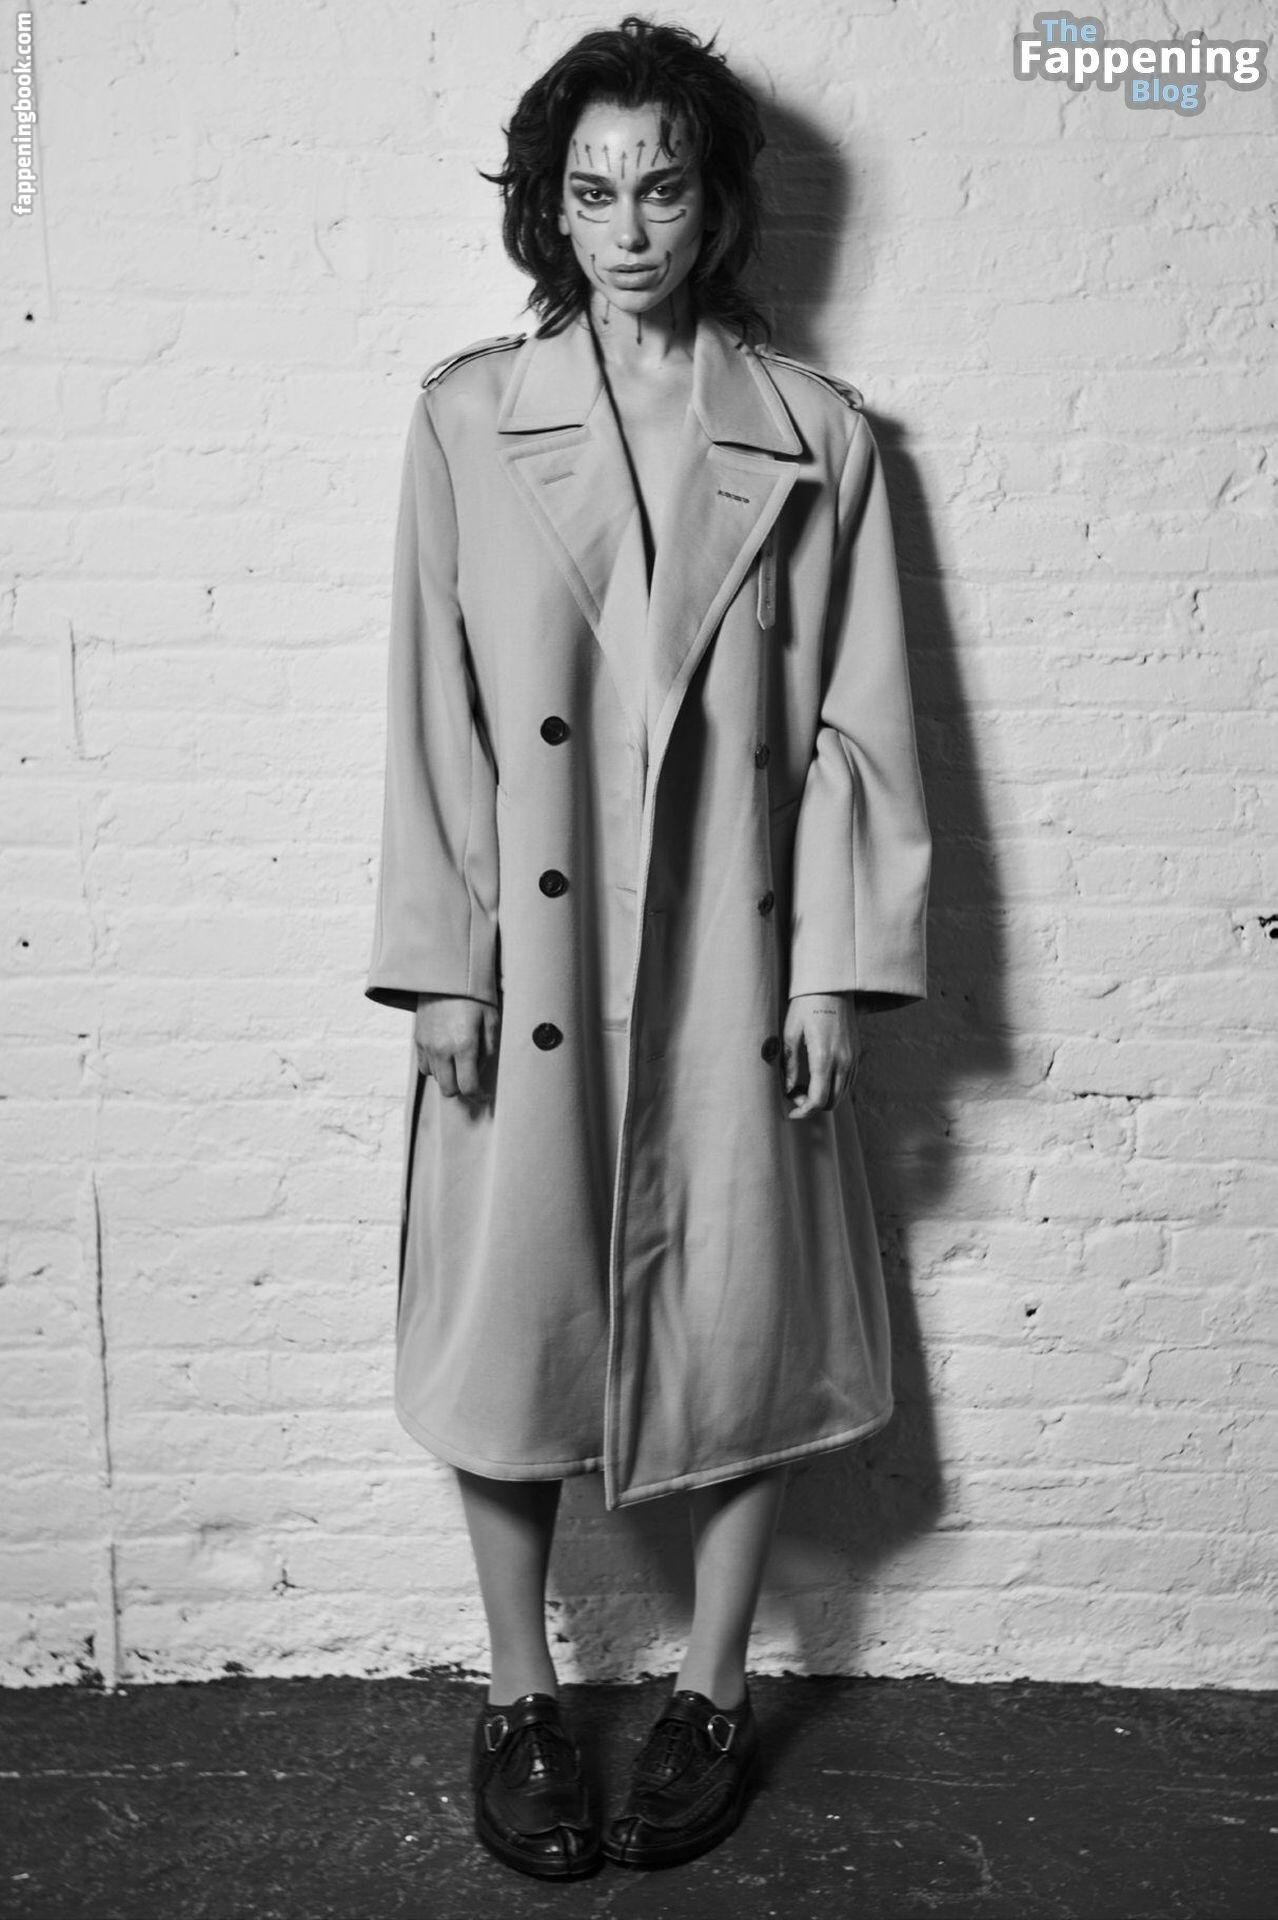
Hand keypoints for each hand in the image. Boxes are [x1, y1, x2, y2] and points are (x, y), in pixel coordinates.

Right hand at [414, 995, 499, 1102]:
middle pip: (449, 1089)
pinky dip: (435, 1067)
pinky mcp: (418, 1039)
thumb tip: (481, 1071)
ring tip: (459, 1063)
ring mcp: (427, 1046)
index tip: (484, 1095)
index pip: (468, 1086)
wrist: (445, 974)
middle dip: (462, 1089)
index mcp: (464, 1045)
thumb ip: (489, 1050)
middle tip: (471, 1080)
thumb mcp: (491, 1020)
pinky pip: (425, 1066)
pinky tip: (446, 1056)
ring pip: (436, 1079)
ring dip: (448, 1077)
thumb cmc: (474, 996)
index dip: (478, 1096)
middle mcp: (443, 1049)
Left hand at [782, 993, 859, 1117]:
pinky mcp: (856, 1053)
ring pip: (842, 1094)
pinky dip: (834, 1088)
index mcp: (823, 1056)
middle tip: (795, 1094)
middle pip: (832, 1101)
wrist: (831, 985)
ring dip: (824, 1097)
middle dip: (812, 1106)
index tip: (791, 1112)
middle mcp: (843, 1060)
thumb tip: (787, 1089)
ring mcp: (853, 1057)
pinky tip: (818, 1078)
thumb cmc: (806, 1004)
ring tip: (804, 1086)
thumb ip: (789, 1065)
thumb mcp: (790, 1032)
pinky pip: (849, 1081)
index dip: (803, 1111)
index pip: (818, 1098)